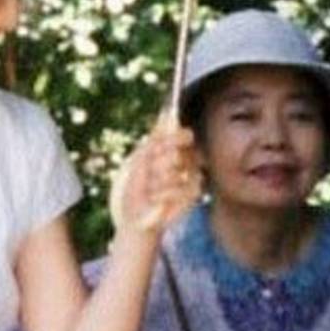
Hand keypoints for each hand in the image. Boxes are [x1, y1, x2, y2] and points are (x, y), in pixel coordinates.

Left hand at [109, 116, 199, 242]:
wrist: (136, 216)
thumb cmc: (136, 188)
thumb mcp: (140, 161)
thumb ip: (154, 140)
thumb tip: (163, 114)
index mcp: (172, 150)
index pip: (184, 135)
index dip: (175, 138)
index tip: (161, 146)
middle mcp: (184, 161)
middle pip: (177, 152)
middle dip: (157, 165)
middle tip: (149, 175)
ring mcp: (190, 177)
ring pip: (179, 170)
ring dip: (158, 181)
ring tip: (150, 190)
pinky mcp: (193, 194)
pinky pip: (184, 187)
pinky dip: (165, 193)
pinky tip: (156, 199)